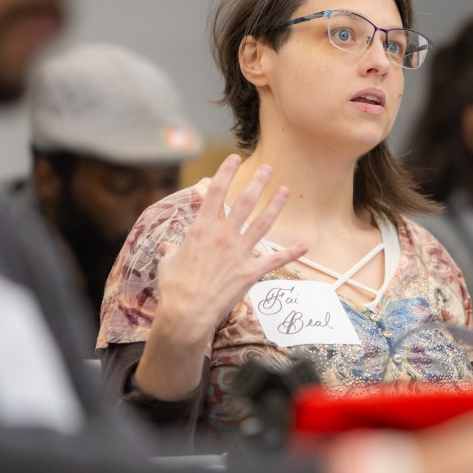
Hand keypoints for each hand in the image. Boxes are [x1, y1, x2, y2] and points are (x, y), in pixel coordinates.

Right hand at [135, 155, 305, 398]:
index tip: (234, 159)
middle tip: (267, 168)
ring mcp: (239, 253)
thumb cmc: (174, 288)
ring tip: (285, 190)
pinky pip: (275, 260)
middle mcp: (223, 236)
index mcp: (201, 229)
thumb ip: (171, 251)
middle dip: (257, 182)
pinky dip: (291, 253)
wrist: (187, 313)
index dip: (226, 173)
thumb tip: (168, 248)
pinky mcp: (251, 271)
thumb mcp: (167, 264)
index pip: (215, 192)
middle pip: (244, 202)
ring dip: (275, 205)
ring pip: (262, 223)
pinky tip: (304, 246)